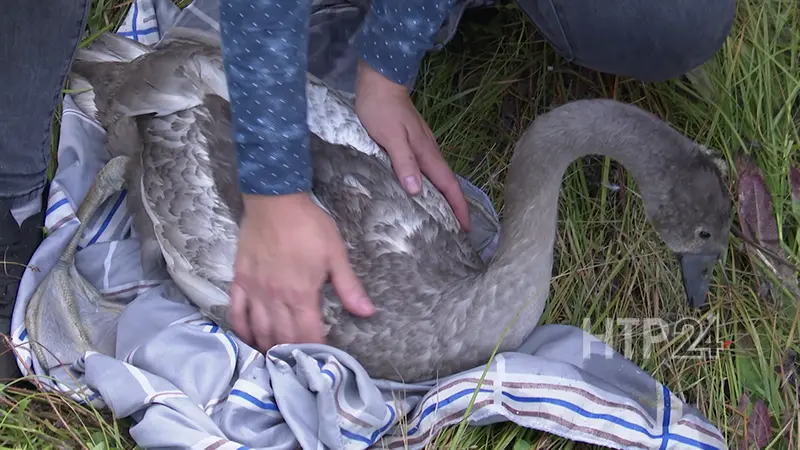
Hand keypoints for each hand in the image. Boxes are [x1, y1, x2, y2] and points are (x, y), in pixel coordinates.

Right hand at [228, 193, 374, 351]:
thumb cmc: (308, 226)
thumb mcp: (336, 254)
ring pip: (258, 330)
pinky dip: (242, 330)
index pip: (308, 334)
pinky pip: (237, 312)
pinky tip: (248, 339)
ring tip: (276, 359)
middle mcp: (275, 297)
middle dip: (291, 355)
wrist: (275, 201)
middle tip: (299, 364)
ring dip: (267, 348)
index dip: (315, 350)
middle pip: (282, 337)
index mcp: (301, 294)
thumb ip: (349, 287)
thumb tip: (367, 312)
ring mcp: (255, 290)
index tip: (321, 358)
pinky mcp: (240, 280)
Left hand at [354, 60, 470, 231]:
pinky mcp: (414, 142)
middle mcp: (429, 151)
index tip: (466, 229)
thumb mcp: (390, 137)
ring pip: (438, 177)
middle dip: (455, 207)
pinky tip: (423, 192)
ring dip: (444, 198)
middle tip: (457, 232)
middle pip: (447, 184)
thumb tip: (417, 191)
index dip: (458, 207)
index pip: (448, 185)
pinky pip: (427, 170)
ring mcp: (422, 146)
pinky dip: (431, 185)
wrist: (380, 81)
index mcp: (426, 152)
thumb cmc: (381, 109)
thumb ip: (404, 162)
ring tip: (443, 219)